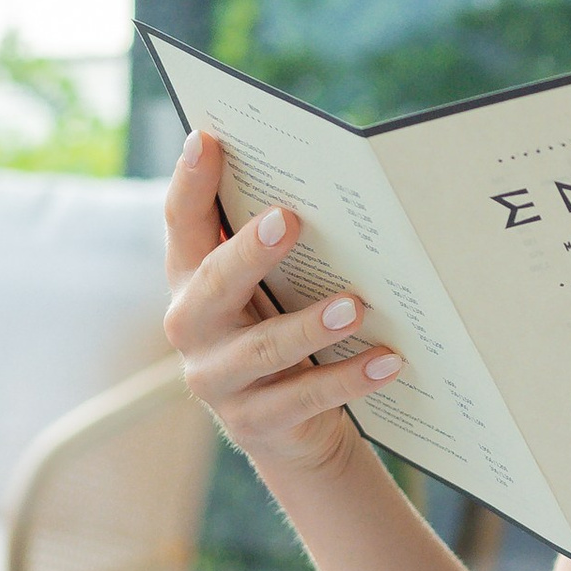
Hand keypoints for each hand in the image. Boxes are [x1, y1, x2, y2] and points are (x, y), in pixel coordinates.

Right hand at [163, 131, 404, 474]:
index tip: (208, 139)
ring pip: (263, 349)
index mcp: (191, 280)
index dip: (189, 183)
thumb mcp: (272, 287)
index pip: (182, 224)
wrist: (292, 430)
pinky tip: (389, 360)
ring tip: (356, 305)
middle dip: (251, 251)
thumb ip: (276, 243)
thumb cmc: (282, 330)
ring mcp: (217, 381)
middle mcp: (192, 328)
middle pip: (214, 284)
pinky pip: (305, 398)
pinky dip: (350, 379)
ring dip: (310, 325)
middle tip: (292, 218)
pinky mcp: (255, 424)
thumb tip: (329, 185)